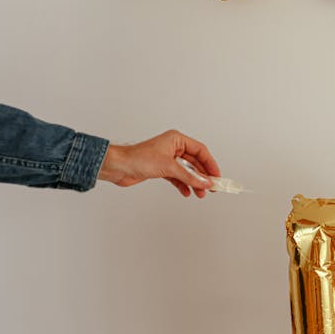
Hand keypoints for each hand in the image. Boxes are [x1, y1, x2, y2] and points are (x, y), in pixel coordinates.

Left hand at [98, 130, 220, 197]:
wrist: (117, 167)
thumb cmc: (137, 158)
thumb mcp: (169, 167)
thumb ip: (189, 176)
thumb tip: (205, 182)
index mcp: (176, 140)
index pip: (200, 151)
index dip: (210, 164)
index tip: (217, 176)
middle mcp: (173, 148)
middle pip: (195, 162)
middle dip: (202, 176)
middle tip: (212, 187)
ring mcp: (167, 159)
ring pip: (186, 171)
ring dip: (194, 182)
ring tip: (200, 193)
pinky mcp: (161, 169)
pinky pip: (177, 177)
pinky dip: (182, 185)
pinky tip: (186, 192)